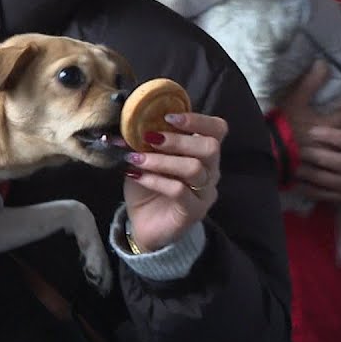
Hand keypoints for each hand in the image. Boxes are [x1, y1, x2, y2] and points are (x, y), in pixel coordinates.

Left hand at [123, 111, 225, 251]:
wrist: (144, 225)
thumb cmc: (148, 186)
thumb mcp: (144, 158)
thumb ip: (142, 141)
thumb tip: (123, 123)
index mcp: (202, 152)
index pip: (217, 129)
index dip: (198, 119)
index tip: (168, 116)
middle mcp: (210, 171)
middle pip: (210, 147)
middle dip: (178, 139)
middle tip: (150, 137)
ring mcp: (204, 192)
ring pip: (194, 168)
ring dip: (161, 160)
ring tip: (136, 158)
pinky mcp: (194, 211)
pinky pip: (179, 190)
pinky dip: (155, 180)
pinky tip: (136, 176)